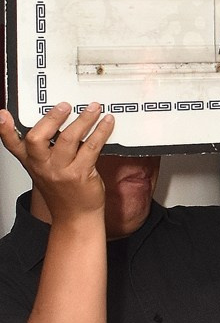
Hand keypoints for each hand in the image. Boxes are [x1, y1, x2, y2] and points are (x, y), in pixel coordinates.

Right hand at [0, 101, 112, 223]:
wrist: (76, 216)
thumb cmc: (63, 192)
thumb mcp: (46, 170)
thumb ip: (45, 149)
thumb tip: (58, 120)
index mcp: (31, 162)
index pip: (12, 144)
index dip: (5, 129)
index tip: (3, 115)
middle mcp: (42, 166)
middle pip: (38, 138)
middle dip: (52, 118)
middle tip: (65, 106)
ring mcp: (61, 171)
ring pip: (69, 139)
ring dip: (84, 120)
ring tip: (93, 108)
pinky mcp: (80, 174)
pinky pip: (91, 147)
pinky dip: (101, 132)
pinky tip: (107, 123)